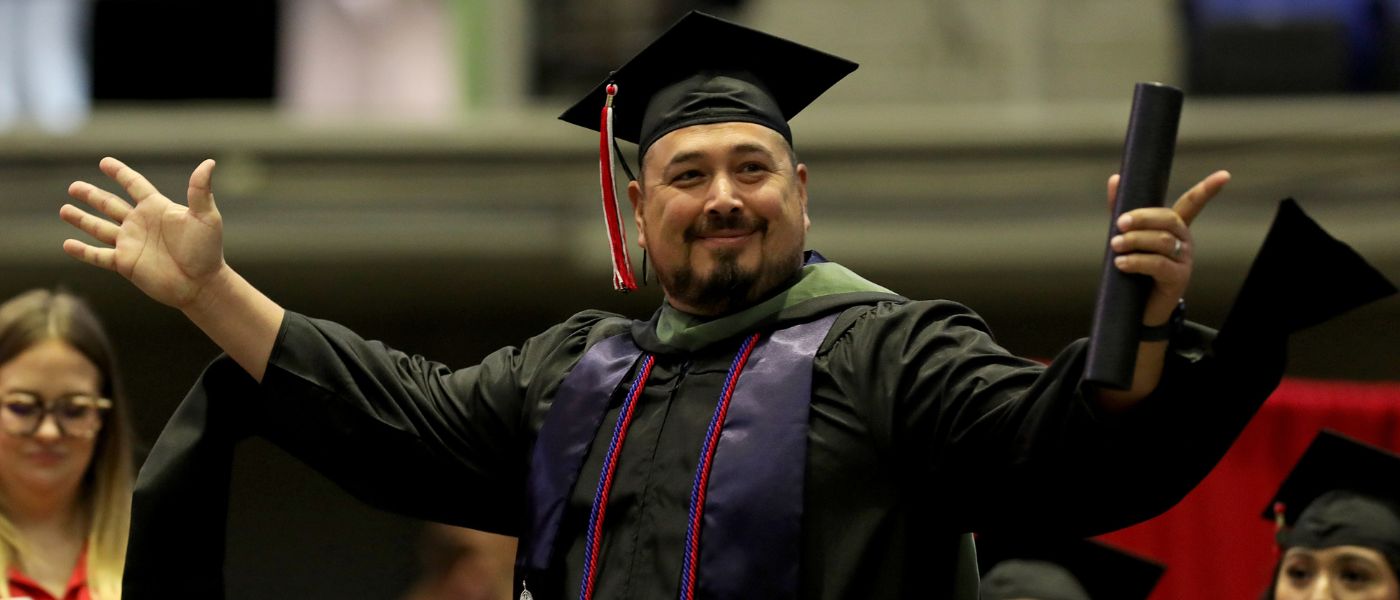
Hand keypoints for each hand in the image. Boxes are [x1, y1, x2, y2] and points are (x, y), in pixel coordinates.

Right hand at [60, 157, 225, 309]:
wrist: (201, 284)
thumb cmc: (207, 250)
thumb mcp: (205, 217)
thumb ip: (200, 191)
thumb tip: (209, 162)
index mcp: (157, 208)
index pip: (134, 185)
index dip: (120, 173)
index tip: (105, 162)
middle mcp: (141, 224)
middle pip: (110, 205)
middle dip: (92, 195)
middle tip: (73, 186)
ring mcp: (131, 243)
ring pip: (100, 228)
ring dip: (82, 219)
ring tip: (64, 209)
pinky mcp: (125, 263)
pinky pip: (98, 255)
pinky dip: (82, 251)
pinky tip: (67, 244)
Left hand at [1106, 170, 1230, 325]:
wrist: (1139, 308)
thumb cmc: (1136, 269)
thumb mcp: (1129, 237)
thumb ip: (1122, 210)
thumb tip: (1115, 178)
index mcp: (1175, 227)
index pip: (1193, 203)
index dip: (1207, 189)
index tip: (1225, 175)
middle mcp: (1184, 240)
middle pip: (1168, 219)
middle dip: (1142, 218)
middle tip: (1119, 223)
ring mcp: (1184, 259)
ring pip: (1162, 241)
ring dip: (1135, 240)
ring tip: (1116, 246)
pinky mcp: (1178, 278)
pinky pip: (1158, 264)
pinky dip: (1137, 261)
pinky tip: (1121, 263)